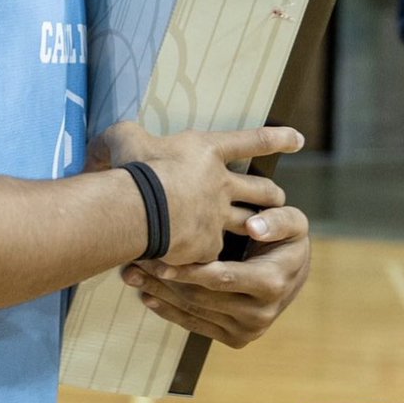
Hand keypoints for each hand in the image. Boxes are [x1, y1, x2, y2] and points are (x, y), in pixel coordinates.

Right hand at [88, 120, 303, 266]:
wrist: (137, 209)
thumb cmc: (132, 167)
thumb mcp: (123, 139)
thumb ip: (124, 139)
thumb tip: (105, 148)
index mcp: (206, 150)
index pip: (250, 141)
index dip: (276, 139)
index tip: (298, 139)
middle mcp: (220, 183)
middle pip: (263, 190)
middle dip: (272, 195)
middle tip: (275, 199)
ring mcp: (218, 217)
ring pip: (252, 223)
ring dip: (259, 227)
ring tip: (259, 234)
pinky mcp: (209, 246)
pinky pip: (218, 252)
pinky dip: (213, 256)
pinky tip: (205, 263)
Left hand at [120, 204, 310, 347]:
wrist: (293, 272)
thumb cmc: (286, 239)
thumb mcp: (293, 223)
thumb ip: (278, 221)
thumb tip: (254, 227)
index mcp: (271, 283)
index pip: (222, 278)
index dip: (189, 270)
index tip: (159, 259)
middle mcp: (260, 313)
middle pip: (201, 296)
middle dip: (165, 278)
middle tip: (135, 260)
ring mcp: (248, 329)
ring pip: (194, 311)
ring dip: (160, 293)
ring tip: (132, 274)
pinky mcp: (235, 338)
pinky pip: (196, 325)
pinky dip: (169, 311)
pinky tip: (147, 296)